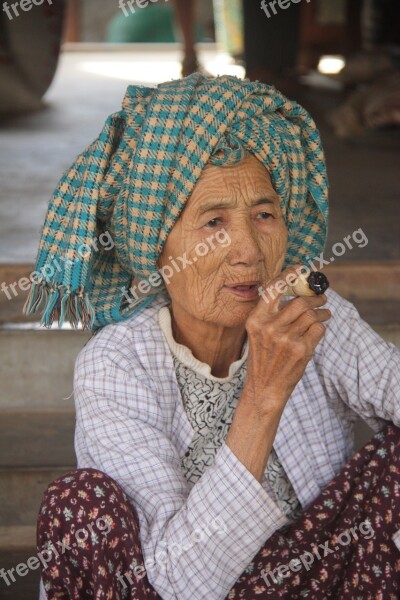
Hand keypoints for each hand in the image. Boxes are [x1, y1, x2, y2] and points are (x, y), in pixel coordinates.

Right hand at [244, 267, 330, 413]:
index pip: (273, 288)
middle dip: (315, 298)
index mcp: (255, 320)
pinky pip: (318, 329)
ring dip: (322, 312)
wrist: (264, 388)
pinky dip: (321, 328)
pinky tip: (317, 332)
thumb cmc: (264, 359)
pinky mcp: (301, 350)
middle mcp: (269, 327)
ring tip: (325, 314)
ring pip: (312, 314)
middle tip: (322, 299)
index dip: (289, 275)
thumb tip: (296, 292)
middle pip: (300, 301)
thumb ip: (272, 314)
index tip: (301, 269)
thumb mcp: (258, 334)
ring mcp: (285, 339)